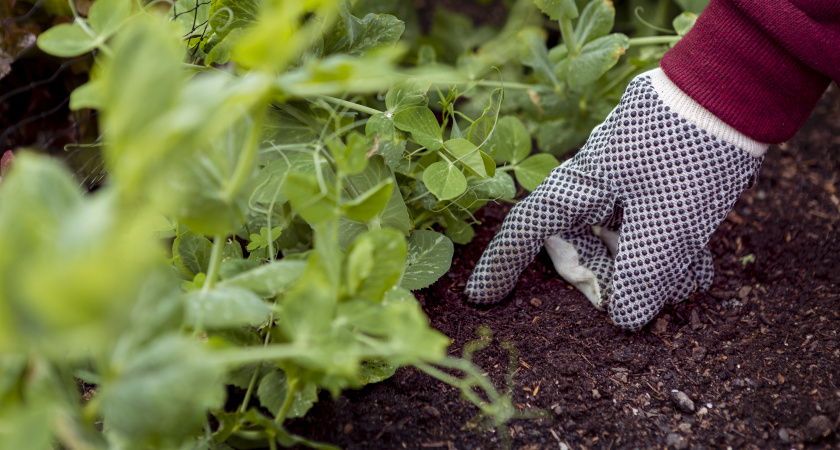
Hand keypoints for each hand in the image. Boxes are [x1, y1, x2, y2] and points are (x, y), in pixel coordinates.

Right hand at [465, 69, 765, 330]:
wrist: (737, 82)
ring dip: (647, 264)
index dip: (503, 264)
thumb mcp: (670, 221)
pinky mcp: (657, 168)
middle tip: (642, 304)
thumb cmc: (692, 149)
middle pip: (583, 240)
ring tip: (686, 285)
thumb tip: (627, 318)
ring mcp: (627, 172)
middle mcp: (595, 179)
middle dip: (611, 277)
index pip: (528, 229)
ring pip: (621, 233)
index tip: (483, 297)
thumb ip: (644, 274)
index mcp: (580, 185)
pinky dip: (667, 244)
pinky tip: (696, 267)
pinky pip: (649, 218)